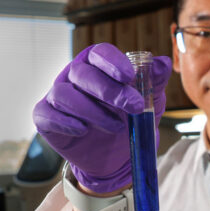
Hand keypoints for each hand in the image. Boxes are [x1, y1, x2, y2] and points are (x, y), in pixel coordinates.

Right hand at [33, 43, 171, 192]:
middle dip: (109, 90)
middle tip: (133, 107)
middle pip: (82, 73)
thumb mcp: (148, 101)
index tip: (130, 76)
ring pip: (64, 94)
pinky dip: (65, 122)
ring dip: (91, 110)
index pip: (98, 53)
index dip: (112, 61)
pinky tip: (83, 130)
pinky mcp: (46, 119)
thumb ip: (155, 81)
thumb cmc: (129, 120)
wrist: (116, 157)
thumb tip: (164, 62)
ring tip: (116, 126)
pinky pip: (46, 114)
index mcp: (96, 66)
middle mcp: (73, 77)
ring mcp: (57, 97)